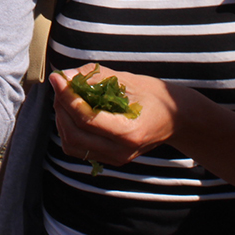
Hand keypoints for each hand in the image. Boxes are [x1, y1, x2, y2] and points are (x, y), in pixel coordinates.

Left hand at [49, 64, 176, 166]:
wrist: (177, 119)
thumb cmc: (155, 96)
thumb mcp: (128, 80)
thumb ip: (97, 78)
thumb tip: (67, 75)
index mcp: (129, 132)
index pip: (86, 119)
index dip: (67, 96)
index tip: (57, 78)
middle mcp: (121, 151)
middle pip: (74, 134)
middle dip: (61, 107)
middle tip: (60, 85)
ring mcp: (115, 158)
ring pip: (72, 145)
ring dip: (62, 119)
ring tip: (65, 97)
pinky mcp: (110, 159)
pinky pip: (79, 149)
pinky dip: (69, 129)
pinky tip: (72, 111)